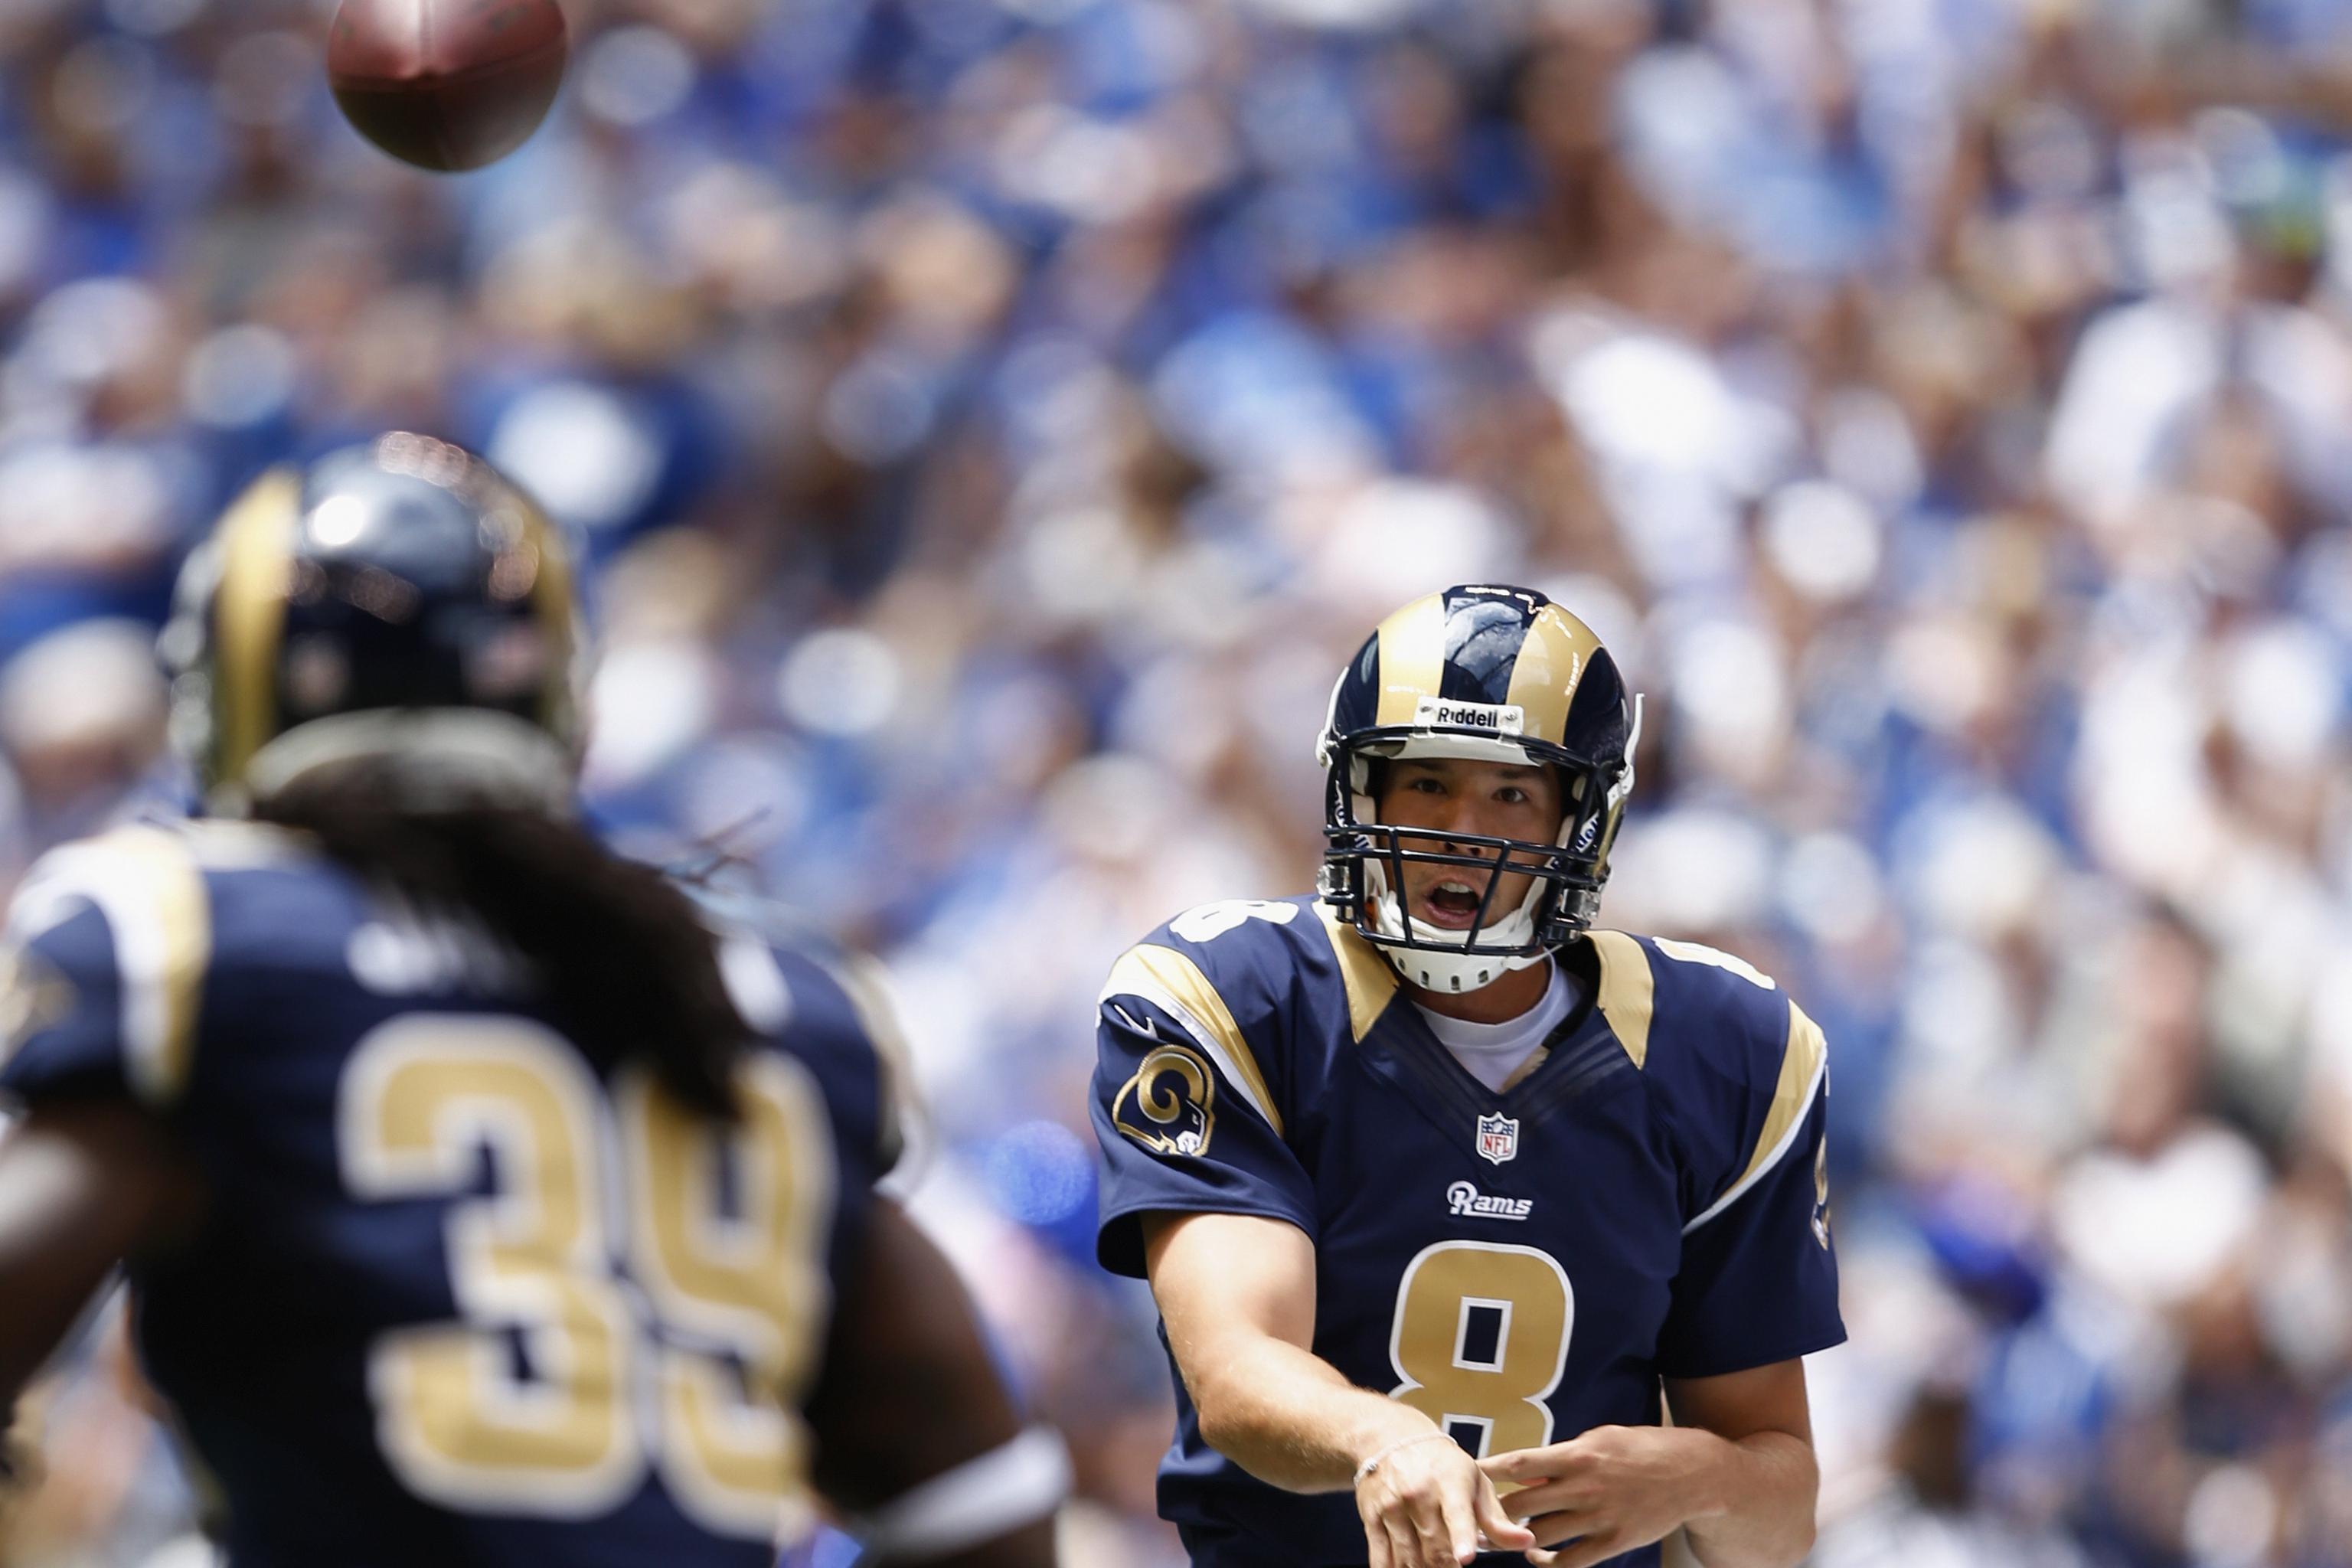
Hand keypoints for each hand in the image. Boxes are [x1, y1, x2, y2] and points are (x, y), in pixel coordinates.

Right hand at [1354, 1429, 1536, 1567]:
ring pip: (1409, 1559)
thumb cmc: (1441, 1465)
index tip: (1465, 1558)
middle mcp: (1418, 1494)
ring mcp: (1391, 1507)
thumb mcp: (1474, 1482)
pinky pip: (1381, 1559)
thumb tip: (1527, 1541)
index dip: (1462, 1538)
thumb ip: (1498, 1518)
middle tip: (1456, 1563)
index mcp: (1450, 1482)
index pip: (1457, 1513)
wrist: (1388, 1438)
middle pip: (1435, 1549)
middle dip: (1448, 1567)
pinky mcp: (1371, 1518)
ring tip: (1435, 1565)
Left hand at [1480, 1425, 1723, 1566]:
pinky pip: (1569, 1562)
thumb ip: (1562, 1457)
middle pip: (1521, 1504)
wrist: (1692, 1474)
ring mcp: (1599, 1517)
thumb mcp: (1600, 1439)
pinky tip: (1536, 1558)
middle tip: (1475, 1515)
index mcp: (1578, 1454)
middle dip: (1495, 1511)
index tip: (1468, 1472)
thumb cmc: (1641, 1450)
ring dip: (1515, 1538)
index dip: (1490, 1470)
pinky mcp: (1614, 1542)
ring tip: (1501, 1538)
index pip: (1520, 1463)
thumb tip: (1527, 1470)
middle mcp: (1584, 1487)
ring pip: (1538, 1535)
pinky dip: (1546, 1563)